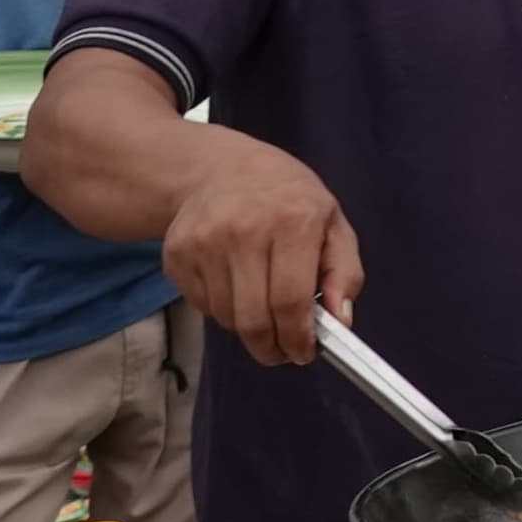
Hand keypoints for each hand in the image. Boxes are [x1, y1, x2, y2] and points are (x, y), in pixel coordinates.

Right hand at [159, 141, 359, 365]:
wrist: (219, 169)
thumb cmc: (286, 198)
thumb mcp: (332, 222)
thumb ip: (345, 272)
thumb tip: (341, 321)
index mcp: (293, 221)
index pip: (291, 301)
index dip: (298, 338)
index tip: (304, 353)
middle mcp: (244, 230)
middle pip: (254, 319)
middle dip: (272, 348)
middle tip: (283, 351)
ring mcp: (204, 242)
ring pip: (227, 318)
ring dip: (248, 328)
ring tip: (262, 308)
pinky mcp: (176, 254)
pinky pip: (202, 306)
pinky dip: (222, 310)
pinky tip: (235, 285)